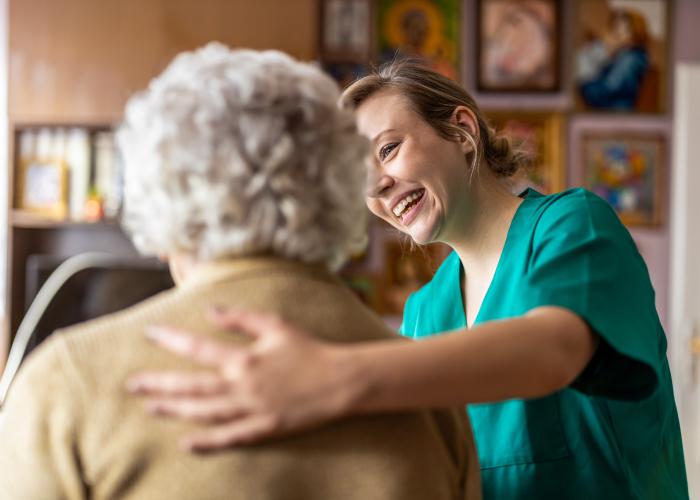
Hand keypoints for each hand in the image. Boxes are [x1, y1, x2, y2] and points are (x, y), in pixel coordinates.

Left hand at [126, 309, 356, 450]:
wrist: (339, 381)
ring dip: (175, 410)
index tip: (149, 332)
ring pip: (204, 412)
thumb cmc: (308, 349)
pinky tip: (185, 442)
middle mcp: (242, 386)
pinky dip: (206, 442)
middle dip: (159, 384)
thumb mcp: (276, 325)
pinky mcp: (263, 429)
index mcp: (245, 358)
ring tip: (151, 406)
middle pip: (191, 386)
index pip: (198, 348)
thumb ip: (241, 317)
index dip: (171, 340)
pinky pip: (229, 437)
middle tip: (132, 384)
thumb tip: (210, 310)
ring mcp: (251, 410)